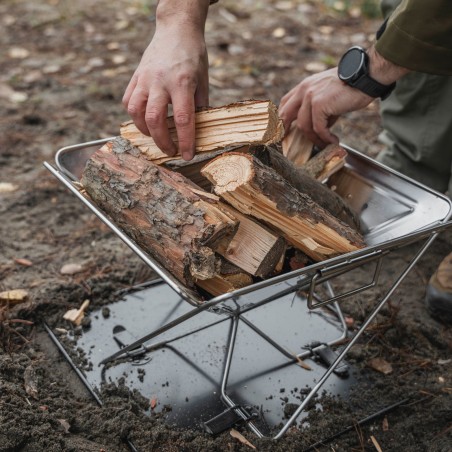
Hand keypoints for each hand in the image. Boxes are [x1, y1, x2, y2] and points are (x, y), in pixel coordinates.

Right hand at [123, 2, 209, 160]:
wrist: (176, 29)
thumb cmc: (193, 56)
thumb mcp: (203, 81)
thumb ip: (199, 106)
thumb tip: (197, 131)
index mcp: (182, 82)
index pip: (182, 119)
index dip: (185, 141)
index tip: (188, 155)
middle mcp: (160, 81)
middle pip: (155, 119)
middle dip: (162, 141)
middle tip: (171, 151)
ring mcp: (145, 78)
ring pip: (136, 112)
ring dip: (145, 130)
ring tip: (156, 137)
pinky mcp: (135, 76)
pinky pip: (128, 101)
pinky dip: (134, 116)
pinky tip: (144, 122)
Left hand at [278, 68, 373, 147]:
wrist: (366, 76)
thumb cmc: (351, 87)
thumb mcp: (328, 96)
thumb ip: (318, 110)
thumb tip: (317, 129)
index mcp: (304, 86)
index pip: (285, 105)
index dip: (281, 120)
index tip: (283, 134)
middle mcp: (304, 90)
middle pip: (284, 115)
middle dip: (284, 132)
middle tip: (290, 147)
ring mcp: (310, 96)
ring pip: (303, 126)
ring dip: (314, 139)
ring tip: (326, 143)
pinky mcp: (320, 104)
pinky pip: (318, 128)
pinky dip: (325, 138)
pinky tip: (333, 141)